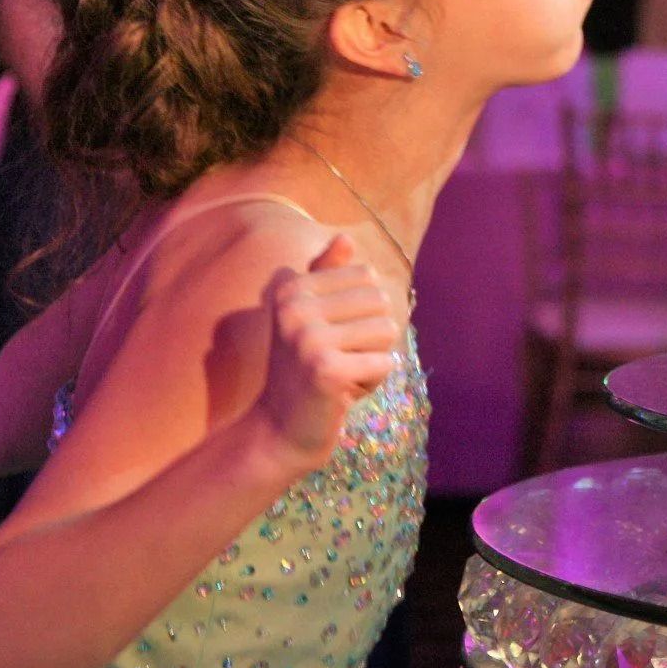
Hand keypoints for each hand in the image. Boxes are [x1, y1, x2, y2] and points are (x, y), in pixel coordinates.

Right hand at [253, 235, 404, 471]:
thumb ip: (326, 275)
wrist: (279, 430)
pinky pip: (385, 363)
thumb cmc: (304, 370)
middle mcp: (295, 306)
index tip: (330, 338)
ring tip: (339, 375)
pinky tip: (340, 394)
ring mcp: (307, 337)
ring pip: (387, 331)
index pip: (367, 277)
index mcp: (291, 286)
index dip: (362, 312)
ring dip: (372, 360)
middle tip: (336, 361)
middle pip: (381, 302)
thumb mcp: (311, 317)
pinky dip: (372, 382)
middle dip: (371, 338)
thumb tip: (345, 236)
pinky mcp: (325, 369)